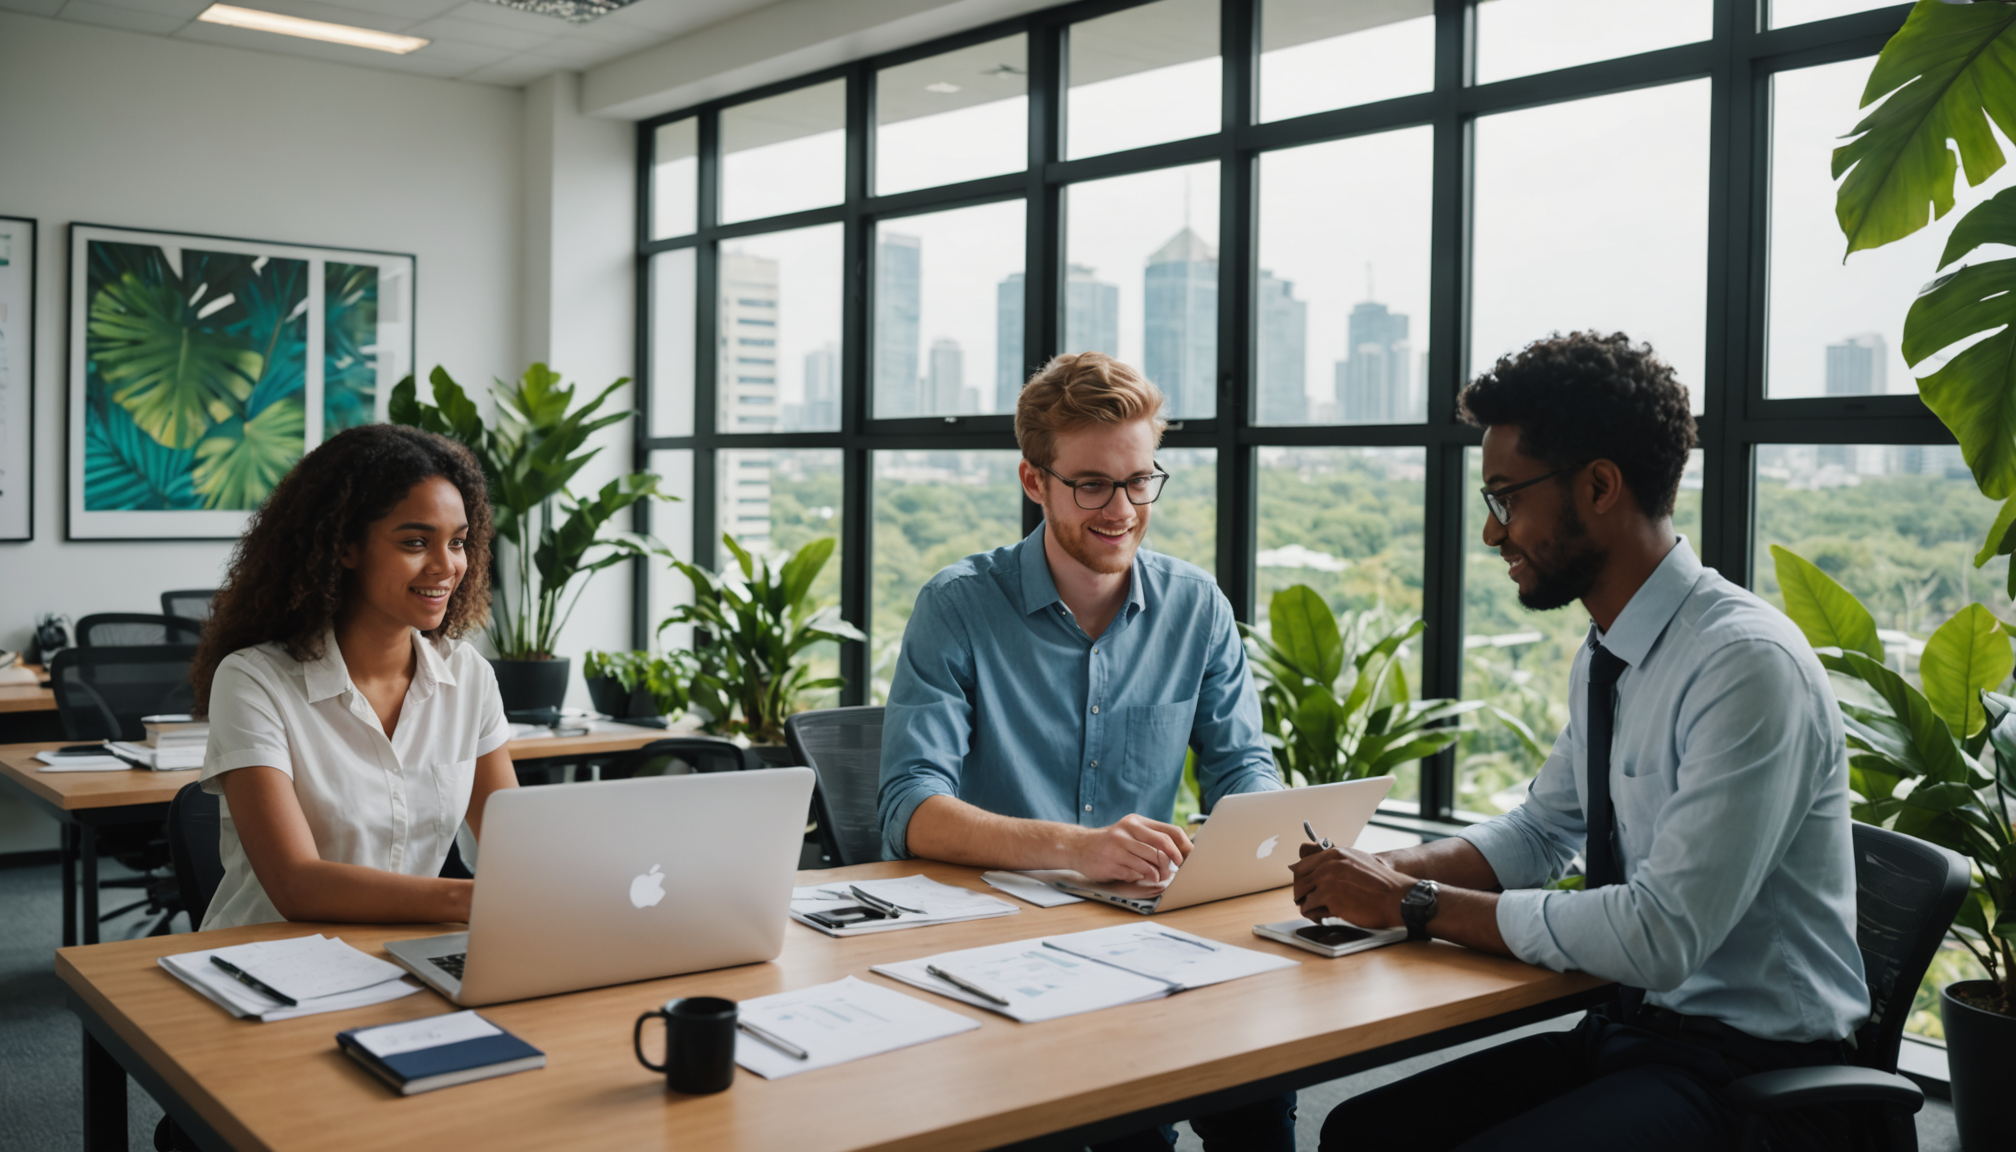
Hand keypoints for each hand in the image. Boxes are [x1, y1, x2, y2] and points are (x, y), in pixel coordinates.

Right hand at [1072, 814, 1193, 883]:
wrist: (1079, 847)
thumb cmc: (1111, 843)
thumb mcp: (1129, 832)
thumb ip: (1150, 838)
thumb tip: (1180, 853)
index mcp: (1136, 822)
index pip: (1170, 831)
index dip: (1183, 846)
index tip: (1188, 858)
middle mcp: (1128, 830)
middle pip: (1163, 844)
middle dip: (1174, 860)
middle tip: (1175, 870)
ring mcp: (1119, 846)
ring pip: (1151, 862)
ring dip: (1159, 873)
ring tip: (1157, 876)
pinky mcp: (1112, 862)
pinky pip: (1136, 873)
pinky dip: (1141, 877)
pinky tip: (1138, 876)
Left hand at [1289, 842, 1414, 927]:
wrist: (1397, 898)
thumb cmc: (1381, 883)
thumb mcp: (1358, 861)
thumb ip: (1335, 863)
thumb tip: (1313, 863)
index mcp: (1334, 854)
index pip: (1302, 865)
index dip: (1301, 879)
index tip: (1304, 888)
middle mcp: (1328, 865)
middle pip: (1299, 881)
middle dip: (1302, 893)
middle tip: (1311, 903)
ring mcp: (1327, 880)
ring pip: (1301, 895)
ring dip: (1308, 904)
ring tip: (1320, 910)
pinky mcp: (1329, 898)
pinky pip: (1309, 908)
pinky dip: (1314, 914)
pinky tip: (1324, 916)